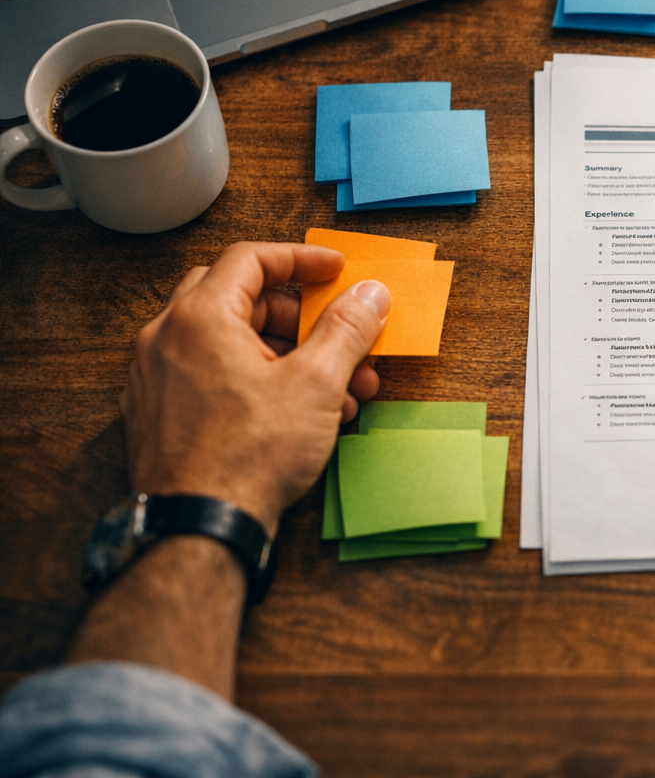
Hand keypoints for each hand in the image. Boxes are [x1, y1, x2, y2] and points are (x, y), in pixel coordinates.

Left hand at [119, 242, 391, 533]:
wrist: (199, 526)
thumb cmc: (248, 456)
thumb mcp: (317, 383)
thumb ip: (346, 328)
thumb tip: (369, 294)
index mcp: (199, 318)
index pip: (250, 259)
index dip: (301, 259)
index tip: (335, 271)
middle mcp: (166, 339)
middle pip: (239, 299)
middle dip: (299, 317)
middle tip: (338, 335)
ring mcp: (155, 377)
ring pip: (229, 342)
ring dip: (286, 355)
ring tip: (337, 390)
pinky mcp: (157, 413)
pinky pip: (210, 375)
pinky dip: (255, 379)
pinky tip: (298, 413)